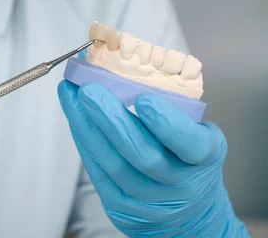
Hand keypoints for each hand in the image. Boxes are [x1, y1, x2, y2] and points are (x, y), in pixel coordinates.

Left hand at [58, 80, 248, 236]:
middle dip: (112, 120)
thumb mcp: (196, 131)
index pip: (191, 145)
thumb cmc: (186, 156)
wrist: (188, 209)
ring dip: (87, 126)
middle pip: (144, 157)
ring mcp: (149, 202)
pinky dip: (83, 140)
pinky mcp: (122, 208)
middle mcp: (179, 185)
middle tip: (89, 90)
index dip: (168, 124)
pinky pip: (98, 172)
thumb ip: (173, 107)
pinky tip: (74, 116)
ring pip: (113, 165)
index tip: (143, 98)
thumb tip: (125, 67)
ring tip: (71, 95)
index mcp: (205, 158)